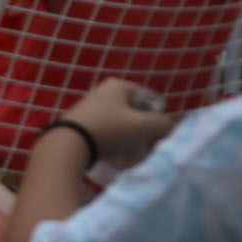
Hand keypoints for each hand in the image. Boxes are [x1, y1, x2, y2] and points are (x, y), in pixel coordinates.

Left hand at [62, 78, 176, 163]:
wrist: (69, 142)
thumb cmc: (109, 129)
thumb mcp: (142, 125)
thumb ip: (163, 123)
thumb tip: (171, 125)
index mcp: (118, 85)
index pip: (149, 97)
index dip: (159, 114)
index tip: (161, 131)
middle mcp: (104, 92)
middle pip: (135, 111)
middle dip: (145, 129)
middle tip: (150, 144)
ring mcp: (92, 107)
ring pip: (123, 123)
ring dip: (133, 138)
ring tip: (137, 153)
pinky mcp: (85, 123)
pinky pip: (110, 131)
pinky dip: (118, 142)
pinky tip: (121, 156)